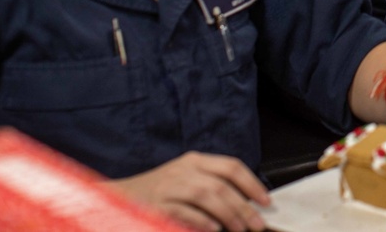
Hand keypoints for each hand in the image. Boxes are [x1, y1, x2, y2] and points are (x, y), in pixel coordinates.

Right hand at [108, 151, 270, 231]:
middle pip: (221, 184)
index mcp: (194, 160)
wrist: (119, 197)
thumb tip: (247, 204)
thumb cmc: (160, 191)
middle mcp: (183, 169)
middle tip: (257, 224)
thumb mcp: (187, 179)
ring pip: (206, 195)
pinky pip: (185, 212)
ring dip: (227, 214)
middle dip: (243, 206)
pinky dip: (202, 221)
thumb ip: (213, 185)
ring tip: (240, 229)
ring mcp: (169, 186)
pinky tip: (213, 229)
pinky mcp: (157, 204)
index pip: (231, 166)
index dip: (252, 183)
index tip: (266, 201)